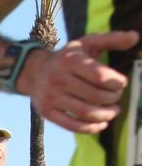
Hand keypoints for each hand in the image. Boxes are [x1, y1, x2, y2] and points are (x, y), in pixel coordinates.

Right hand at [24, 30, 138, 132]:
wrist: (34, 72)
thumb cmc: (68, 57)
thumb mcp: (87, 43)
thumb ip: (112, 39)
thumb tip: (135, 37)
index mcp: (70, 61)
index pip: (100, 76)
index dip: (116, 83)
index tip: (121, 83)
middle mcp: (58, 80)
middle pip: (95, 96)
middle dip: (113, 99)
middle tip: (117, 97)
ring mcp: (51, 98)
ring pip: (85, 113)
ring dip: (106, 115)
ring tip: (114, 111)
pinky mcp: (47, 112)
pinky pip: (72, 125)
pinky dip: (91, 128)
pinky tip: (102, 124)